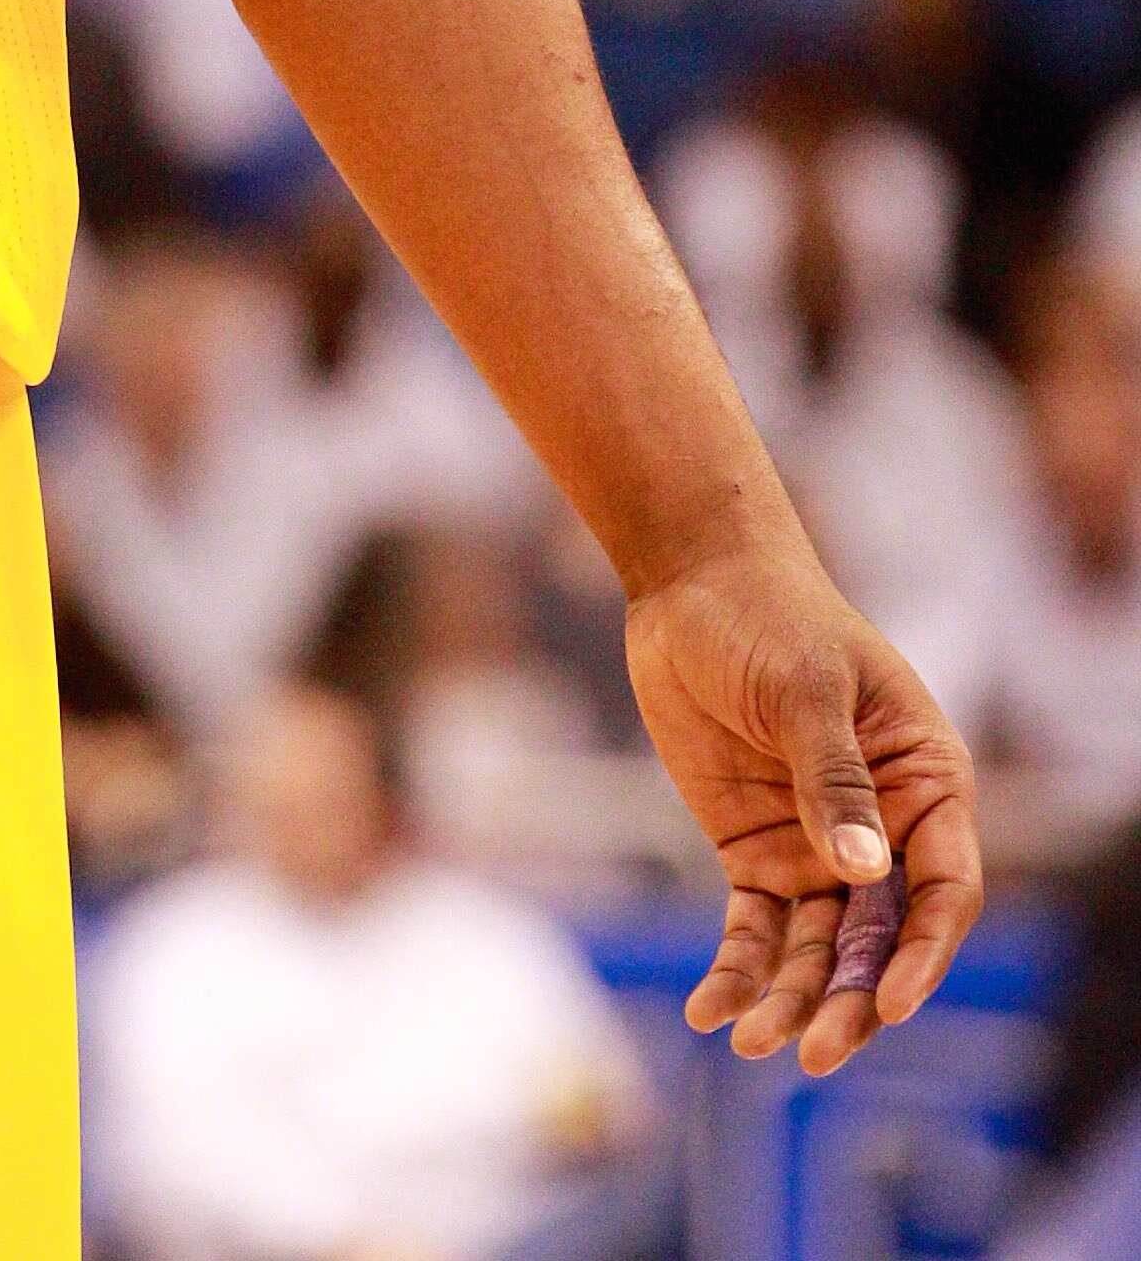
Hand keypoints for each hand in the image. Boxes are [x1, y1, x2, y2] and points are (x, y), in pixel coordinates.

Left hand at [625, 533, 979, 1076]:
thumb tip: (865, 870)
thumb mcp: (806, 688)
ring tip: (752, 1043)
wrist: (692, 582)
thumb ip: (834, 778)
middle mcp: (884, 830)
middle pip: (880, 940)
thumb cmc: (770, 616)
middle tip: (814, 1054)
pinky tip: (709, 1012)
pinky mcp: (757, 852)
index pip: (943, 891)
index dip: (921, 954)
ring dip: (792, 1001)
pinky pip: (756, 929)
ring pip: (819, 950)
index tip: (887, 1003)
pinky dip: (738, 972)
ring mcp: (819, 847)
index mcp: (926, 783)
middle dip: (851, 1001)